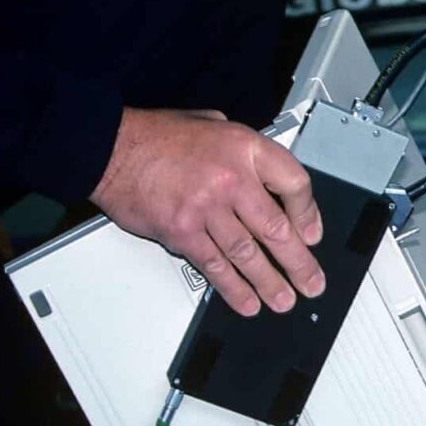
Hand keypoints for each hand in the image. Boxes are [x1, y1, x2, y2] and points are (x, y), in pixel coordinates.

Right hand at [90, 107, 325, 316]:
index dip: (309, 214)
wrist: (111, 148)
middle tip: (311, 282)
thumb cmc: (159, 135)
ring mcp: (206, 209)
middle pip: (276, 228)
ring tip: (284, 300)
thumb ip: (244, 148)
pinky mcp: (181, 232)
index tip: (313, 234)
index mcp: (246, 149)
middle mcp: (231, 180)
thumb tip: (266, 173)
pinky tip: (246, 301)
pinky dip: (232, 287)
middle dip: (298, 262)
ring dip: (269, 282)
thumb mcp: (215, 124)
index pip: (295, 184)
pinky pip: (214, 265)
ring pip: (247, 253)